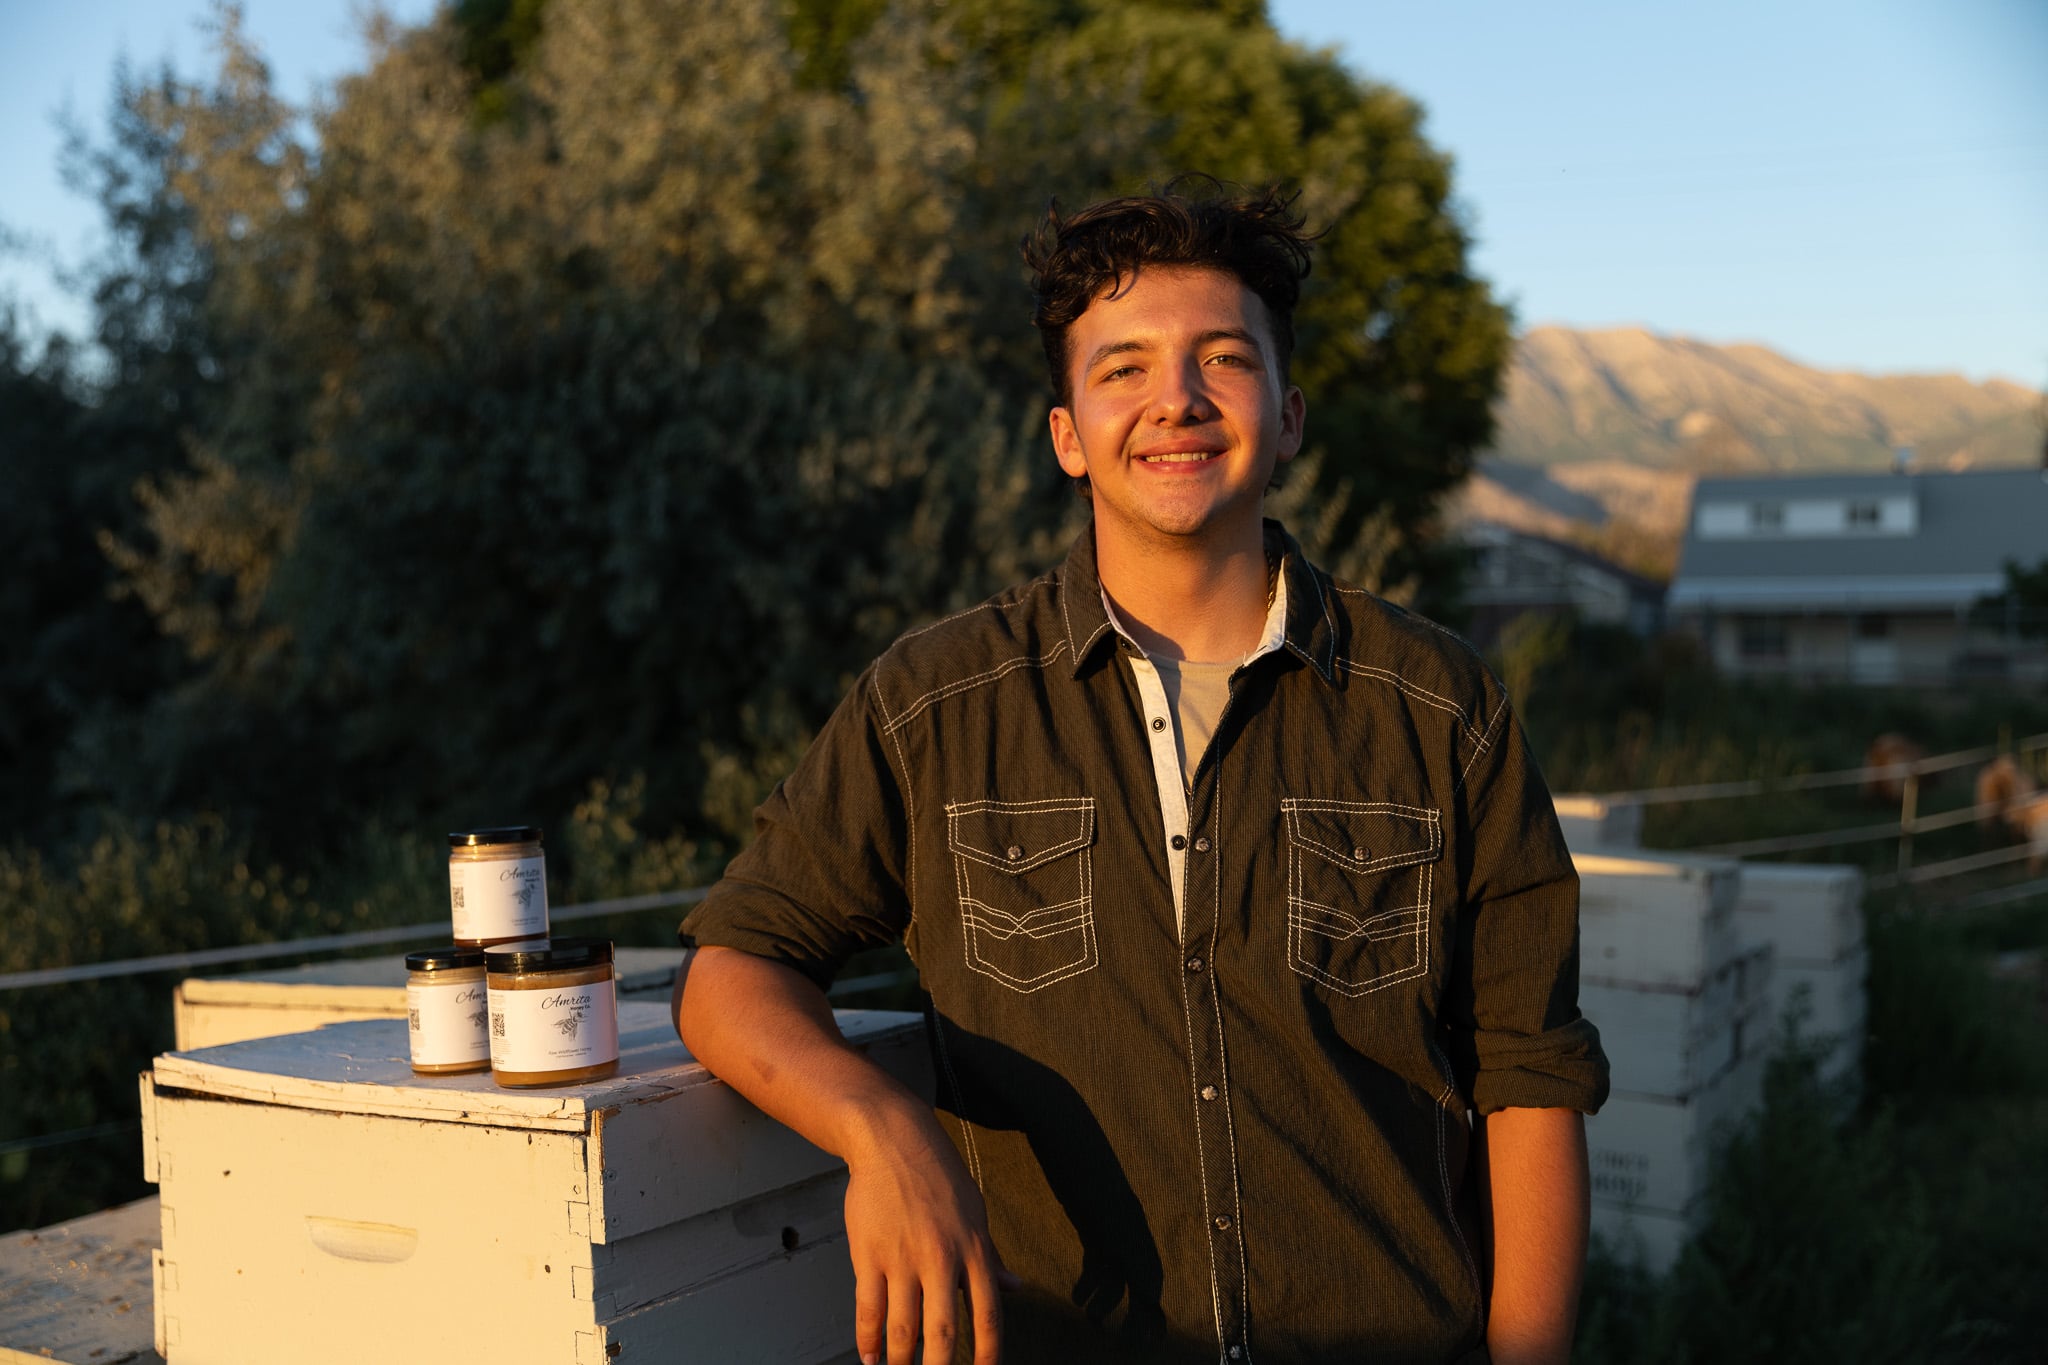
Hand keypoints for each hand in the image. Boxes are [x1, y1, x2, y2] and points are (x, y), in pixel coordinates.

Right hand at [843, 1102, 1015, 1364]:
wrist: (893, 1140)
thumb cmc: (938, 1175)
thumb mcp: (976, 1212)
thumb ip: (992, 1257)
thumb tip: (1017, 1287)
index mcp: (974, 1250)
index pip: (988, 1315)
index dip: (988, 1354)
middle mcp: (941, 1258)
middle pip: (943, 1331)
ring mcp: (902, 1258)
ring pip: (903, 1328)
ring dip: (901, 1362)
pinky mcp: (869, 1255)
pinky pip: (869, 1309)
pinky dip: (868, 1340)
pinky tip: (870, 1357)